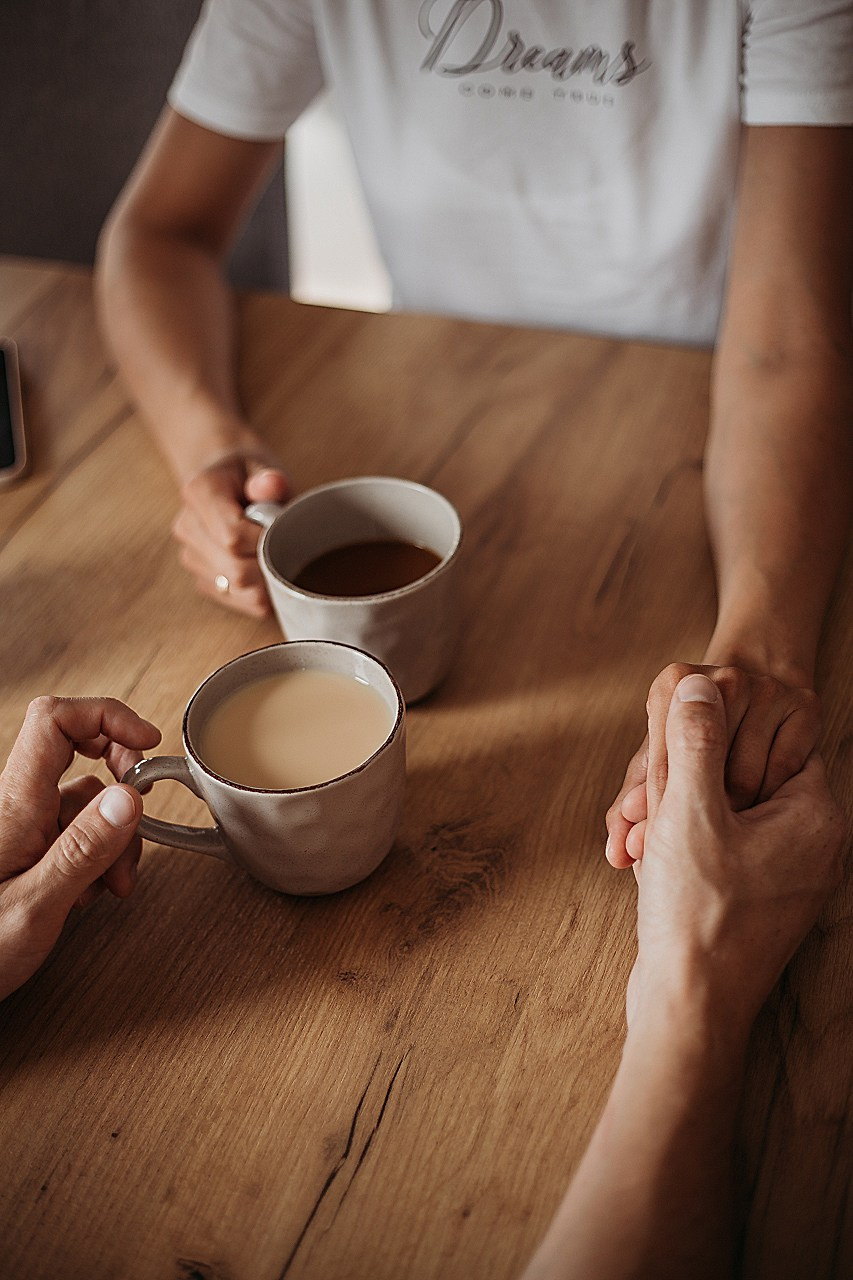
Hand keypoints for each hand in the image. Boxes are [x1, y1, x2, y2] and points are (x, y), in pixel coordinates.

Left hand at [0, 696, 161, 1000]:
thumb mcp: (36, 907)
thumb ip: (84, 851)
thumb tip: (128, 798)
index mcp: (15, 805)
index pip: (57, 721)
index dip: (106, 717)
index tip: (146, 742)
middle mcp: (16, 806)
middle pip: (78, 755)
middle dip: (121, 785)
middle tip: (137, 818)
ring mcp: (22, 826)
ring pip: (83, 802)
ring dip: (112, 836)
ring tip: (110, 886)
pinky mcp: (27, 848)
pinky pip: (73, 831)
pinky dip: (96, 854)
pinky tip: (89, 890)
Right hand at [172, 449, 289, 616]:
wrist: (227, 484)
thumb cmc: (250, 475)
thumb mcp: (262, 466)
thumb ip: (270, 478)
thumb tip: (273, 485)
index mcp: (198, 492)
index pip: (232, 536)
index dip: (264, 541)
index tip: (283, 530)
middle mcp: (187, 527)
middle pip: (234, 569)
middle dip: (270, 564)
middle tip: (289, 546)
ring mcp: (191, 557)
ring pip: (237, 589)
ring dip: (267, 581)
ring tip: (278, 556)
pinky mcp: (202, 579)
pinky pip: (236, 601)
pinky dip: (261, 593)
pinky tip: (268, 572)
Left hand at [606, 662, 819, 866]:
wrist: (756, 706)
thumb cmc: (693, 749)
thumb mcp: (658, 772)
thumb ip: (630, 811)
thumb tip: (618, 853)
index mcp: (673, 681)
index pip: (662, 760)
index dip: (654, 809)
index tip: (645, 845)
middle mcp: (722, 676)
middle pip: (706, 769)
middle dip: (699, 811)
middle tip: (695, 834)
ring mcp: (766, 686)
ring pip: (748, 776)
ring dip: (737, 812)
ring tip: (729, 817)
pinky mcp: (805, 704)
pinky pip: (786, 770)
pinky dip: (773, 796)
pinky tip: (763, 800)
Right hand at [627, 674, 843, 1038]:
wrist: (689, 1012)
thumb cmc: (698, 916)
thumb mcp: (689, 811)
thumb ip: (695, 740)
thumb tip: (696, 683)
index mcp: (813, 817)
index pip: (766, 738)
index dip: (708, 735)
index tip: (670, 750)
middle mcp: (811, 845)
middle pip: (739, 777)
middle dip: (683, 782)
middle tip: (646, 802)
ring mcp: (785, 878)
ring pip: (721, 816)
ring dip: (673, 816)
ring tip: (640, 837)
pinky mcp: (755, 903)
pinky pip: (717, 852)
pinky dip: (679, 849)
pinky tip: (647, 864)